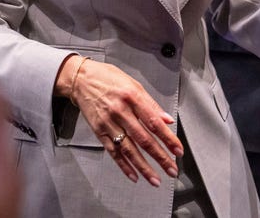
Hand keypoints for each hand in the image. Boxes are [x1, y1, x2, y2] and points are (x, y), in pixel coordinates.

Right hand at [56, 56, 181, 185]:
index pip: (154, 122)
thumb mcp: (133, 84)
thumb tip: (167, 120)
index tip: (178, 150)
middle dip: (160, 157)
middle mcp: (120, 111)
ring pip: (128, 149)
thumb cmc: (108, 79)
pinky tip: (134, 175)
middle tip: (172, 170)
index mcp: (132, 97)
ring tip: (156, 179)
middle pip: (143, 139)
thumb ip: (151, 103)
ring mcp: (108, 123)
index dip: (168, 138)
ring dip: (144, 167)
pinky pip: (113, 152)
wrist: (81, 79)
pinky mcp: (99, 131)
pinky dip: (123, 165)